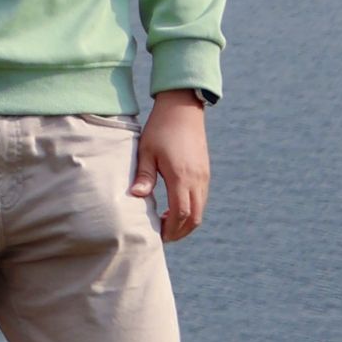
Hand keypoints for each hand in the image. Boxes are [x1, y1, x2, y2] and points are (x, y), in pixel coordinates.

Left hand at [130, 89, 210, 240]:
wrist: (182, 106)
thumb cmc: (160, 127)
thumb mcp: (147, 150)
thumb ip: (144, 176)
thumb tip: (136, 197)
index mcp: (181, 177)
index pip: (181, 214)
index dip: (170, 230)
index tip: (157, 235)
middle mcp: (197, 180)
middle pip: (195, 218)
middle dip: (180, 232)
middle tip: (163, 235)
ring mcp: (204, 176)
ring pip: (201, 210)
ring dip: (186, 221)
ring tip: (166, 222)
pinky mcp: (205, 172)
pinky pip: (202, 199)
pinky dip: (192, 209)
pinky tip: (175, 206)